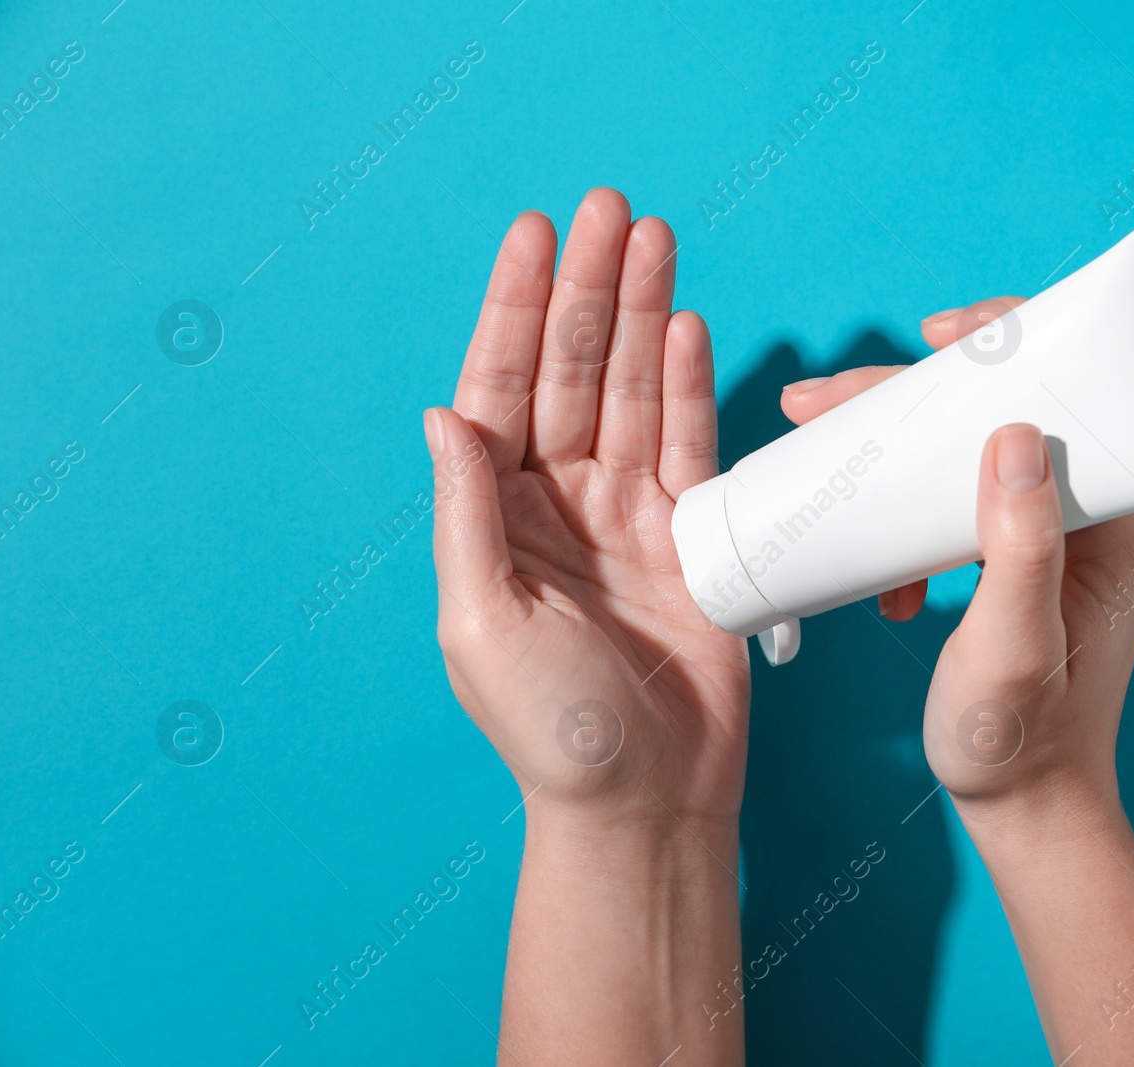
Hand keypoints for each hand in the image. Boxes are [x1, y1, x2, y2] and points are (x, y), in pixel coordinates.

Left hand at [426, 188, 748, 825]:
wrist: (647, 801)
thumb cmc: (554, 730)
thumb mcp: (481, 621)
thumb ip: (465, 513)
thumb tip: (441, 415)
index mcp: (494, 517)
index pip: (501, 388)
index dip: (516, 308)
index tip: (536, 233)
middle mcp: (558, 504)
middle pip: (574, 373)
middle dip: (589, 290)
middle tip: (613, 208)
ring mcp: (628, 516)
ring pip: (636, 393)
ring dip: (644, 316)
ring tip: (656, 239)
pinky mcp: (691, 537)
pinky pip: (691, 445)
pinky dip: (692, 386)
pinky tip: (688, 327)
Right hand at [780, 297, 1133, 812]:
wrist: (1021, 807)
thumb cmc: (1022, 742)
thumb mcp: (1014, 650)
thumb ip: (1021, 549)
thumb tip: (1014, 432)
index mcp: (1123, 519)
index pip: (1077, 389)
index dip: (1010, 342)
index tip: (933, 337)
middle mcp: (1096, 511)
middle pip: (1001, 409)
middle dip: (906, 399)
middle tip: (818, 402)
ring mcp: (1053, 531)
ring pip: (965, 451)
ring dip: (891, 456)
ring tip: (816, 457)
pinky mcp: (1015, 555)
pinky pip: (951, 502)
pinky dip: (901, 520)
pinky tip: (883, 583)